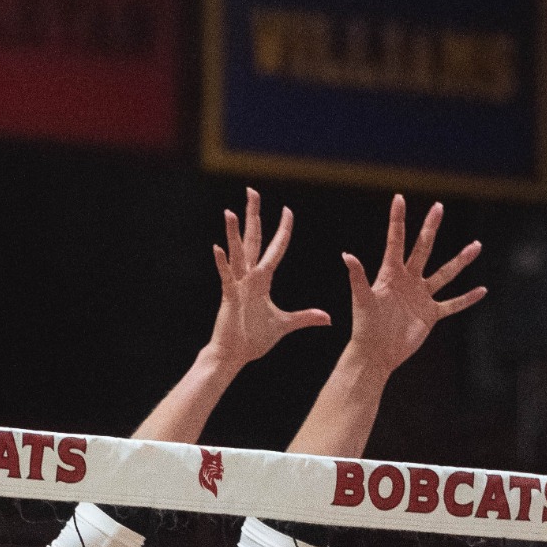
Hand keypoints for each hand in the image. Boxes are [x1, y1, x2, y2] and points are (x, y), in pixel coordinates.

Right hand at [206, 188, 331, 366]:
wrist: (234, 354)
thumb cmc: (254, 339)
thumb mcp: (285, 324)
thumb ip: (305, 317)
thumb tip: (328, 318)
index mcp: (262, 280)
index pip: (274, 248)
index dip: (281, 230)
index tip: (287, 209)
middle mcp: (249, 277)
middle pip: (252, 240)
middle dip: (254, 216)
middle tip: (252, 191)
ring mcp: (237, 286)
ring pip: (237, 254)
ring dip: (234, 234)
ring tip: (231, 212)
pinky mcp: (229, 298)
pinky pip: (226, 278)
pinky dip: (222, 264)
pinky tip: (218, 248)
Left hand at [342, 195, 486, 372]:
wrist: (376, 353)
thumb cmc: (365, 326)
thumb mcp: (361, 300)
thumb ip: (358, 277)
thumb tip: (347, 256)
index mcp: (391, 274)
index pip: (396, 241)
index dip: (397, 220)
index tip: (399, 198)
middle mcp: (408, 280)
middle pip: (423, 248)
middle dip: (430, 228)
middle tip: (438, 207)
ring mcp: (421, 296)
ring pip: (445, 273)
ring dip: (460, 260)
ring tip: (476, 245)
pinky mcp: (431, 314)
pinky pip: (452, 304)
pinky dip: (467, 299)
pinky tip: (482, 290)